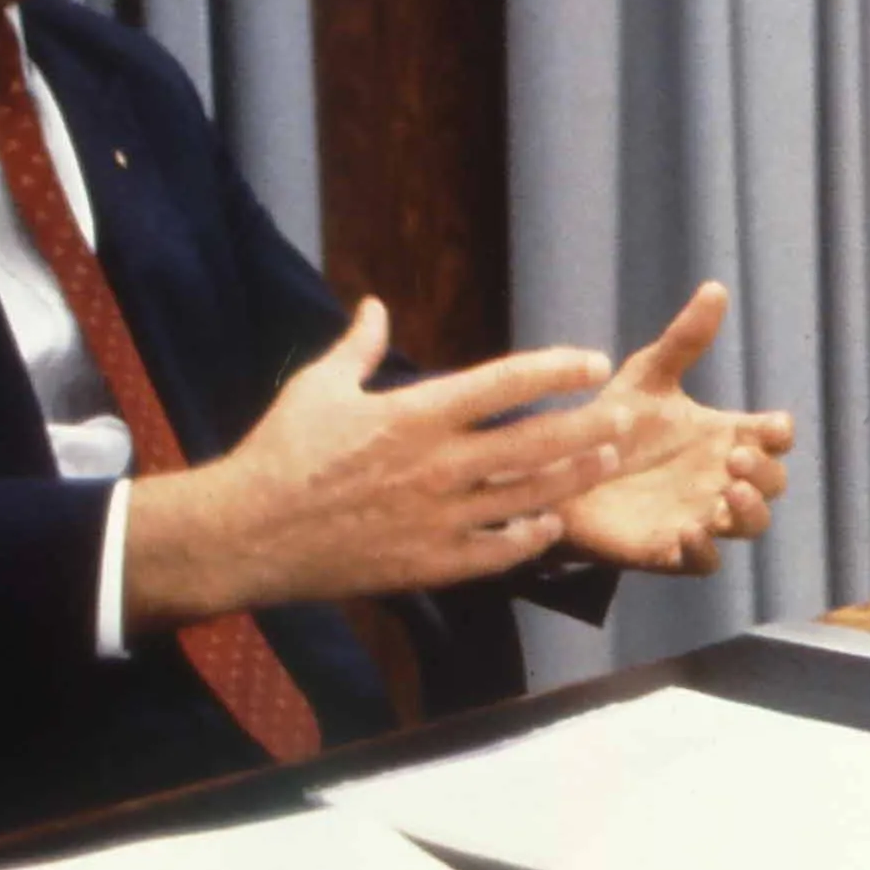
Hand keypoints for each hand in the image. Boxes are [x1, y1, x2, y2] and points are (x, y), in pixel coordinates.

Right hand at [127, 300, 626, 625]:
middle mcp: (438, 465)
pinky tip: (550, 524)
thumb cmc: (279, 452)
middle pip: (536, 442)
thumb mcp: (317, 387)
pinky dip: (530, 538)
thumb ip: (358, 347)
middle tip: (625, 417)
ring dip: (574, 478)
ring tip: (605, 462)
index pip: (507, 383)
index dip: (558, 370)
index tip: (593, 362)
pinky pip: (497, 553)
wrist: (244, 534)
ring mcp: (438, 518)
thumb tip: (374, 305)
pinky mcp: (428, 564)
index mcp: (416, 414)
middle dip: (588, 428)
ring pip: (529, 497)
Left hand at [555, 281, 796, 574]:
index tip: (770, 426)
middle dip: (765, 472)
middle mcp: (719, 479)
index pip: (774, 439)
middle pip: (773, 482)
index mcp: (724, 437)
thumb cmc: (611, 423)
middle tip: (732, 458)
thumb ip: (685, 339)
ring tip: (728, 494)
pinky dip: (706, 550)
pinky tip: (690, 531)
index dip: (779, 434)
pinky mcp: (670, 548)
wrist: (556, 472)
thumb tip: (715, 287)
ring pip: (751, 525)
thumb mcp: (648, 376)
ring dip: (750, 511)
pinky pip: (705, 561)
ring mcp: (700, 515)